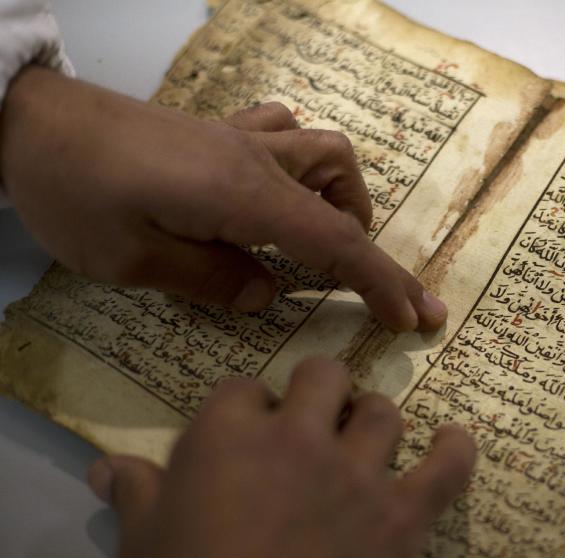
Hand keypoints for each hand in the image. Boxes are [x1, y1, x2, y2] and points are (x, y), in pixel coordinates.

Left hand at [0, 66, 445, 331]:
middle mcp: (257, 161)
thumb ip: (212, 279)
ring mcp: (239, 139)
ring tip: (325, 241)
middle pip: (344, 189)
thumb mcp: (135, 260)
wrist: (27, 122)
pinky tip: (281, 189)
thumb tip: (268, 295)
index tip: (415, 318)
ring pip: (323, 151)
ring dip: (342, 198)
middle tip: (375, 293)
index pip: (336, 243)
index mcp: (246, 196)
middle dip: (372, 245)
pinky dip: (301, 164)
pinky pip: (282, 133)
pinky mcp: (217, 133)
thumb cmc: (75, 194)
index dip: (382, 283)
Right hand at [86, 357, 475, 557]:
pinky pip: (447, 465)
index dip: (250, 409)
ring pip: (383, 412)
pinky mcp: (402, 517)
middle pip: (323, 376)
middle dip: (318, 392)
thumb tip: (106, 468)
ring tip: (368, 441)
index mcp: (229, 435)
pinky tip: (453, 440)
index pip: (244, 388)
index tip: (251, 433)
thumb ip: (135, 494)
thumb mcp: (141, 545)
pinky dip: (456, 449)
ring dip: (374, 421)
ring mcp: (357, 475)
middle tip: (316, 424)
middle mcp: (299, 439)